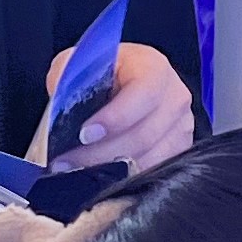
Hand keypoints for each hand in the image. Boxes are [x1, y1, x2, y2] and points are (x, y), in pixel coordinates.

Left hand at [36, 38, 191, 174]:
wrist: (129, 84)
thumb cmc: (107, 75)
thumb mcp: (83, 63)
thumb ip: (68, 74)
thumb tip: (59, 99)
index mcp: (154, 68)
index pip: (144, 94)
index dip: (115, 118)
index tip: (85, 134)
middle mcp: (174, 97)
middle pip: (143, 135)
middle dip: (101, 153)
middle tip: (68, 161)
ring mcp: (181, 127)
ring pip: (148, 159)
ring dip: (110, 170)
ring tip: (76, 171)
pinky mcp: (179, 150)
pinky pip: (153, 172)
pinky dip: (125, 178)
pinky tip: (101, 176)